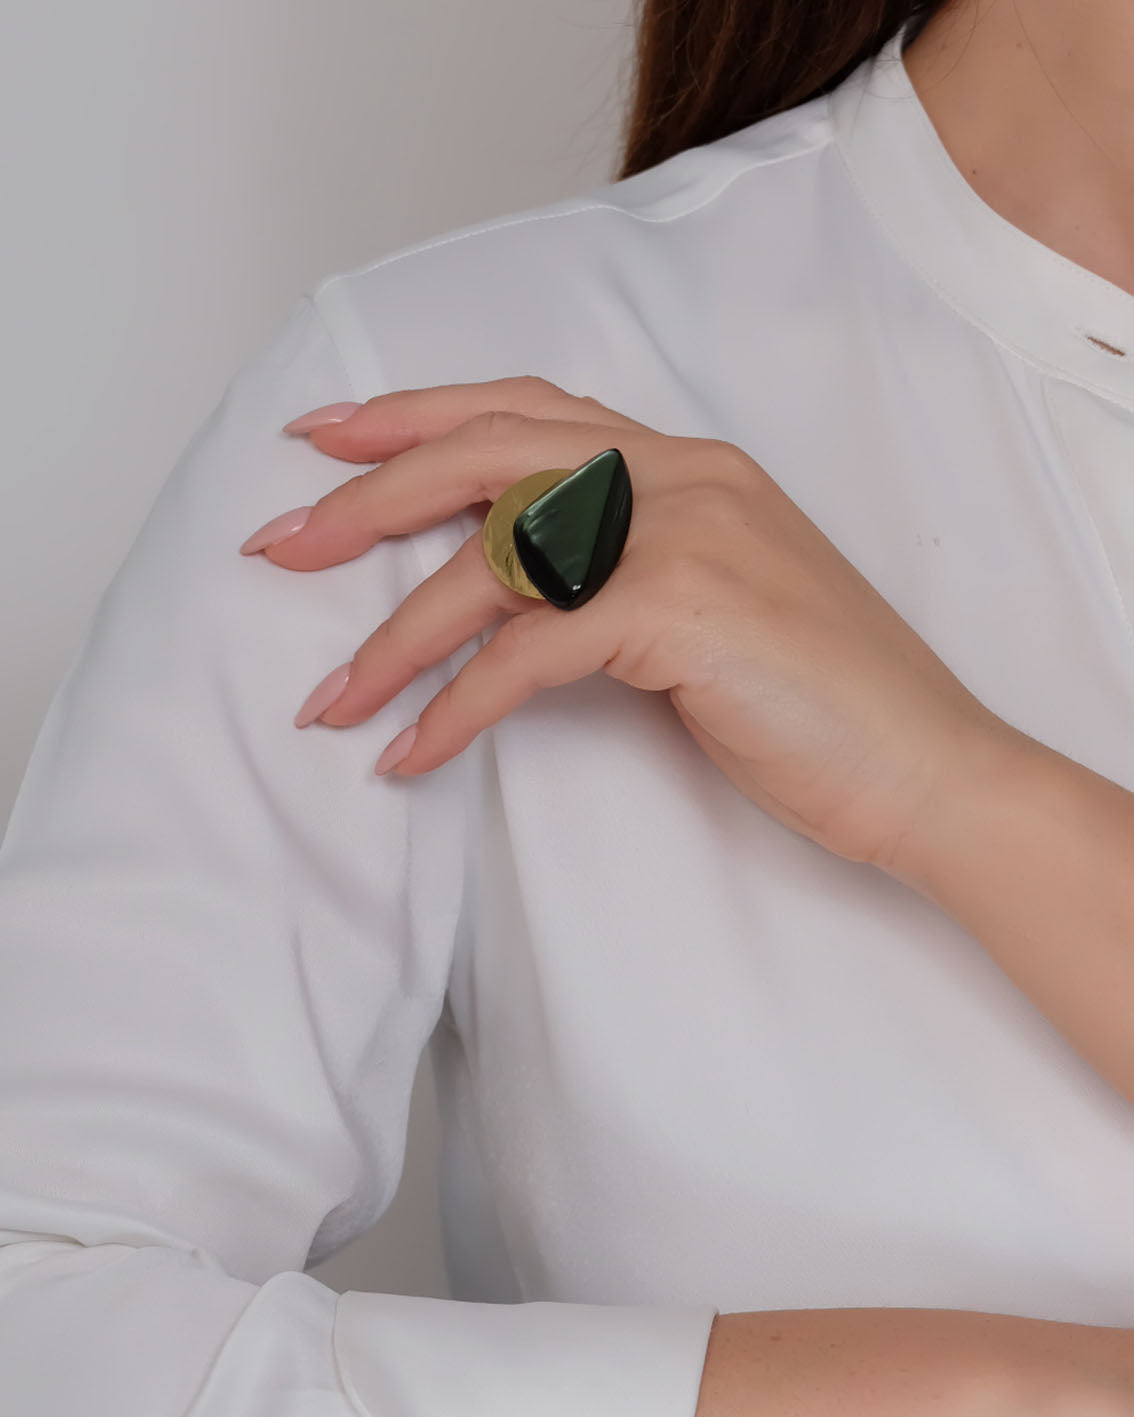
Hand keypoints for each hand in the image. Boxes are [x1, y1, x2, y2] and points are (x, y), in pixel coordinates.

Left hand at [240, 376, 1010, 868]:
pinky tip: (410, 753)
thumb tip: (500, 590)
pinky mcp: (686, 610)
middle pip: (488, 457)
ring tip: (327, 696)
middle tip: (280, 543)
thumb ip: (618, 568)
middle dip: (368, 498)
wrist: (928, 767)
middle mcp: (682, 476)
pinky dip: (456, 706)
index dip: (415, 416)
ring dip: (394, 636)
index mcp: (686, 463)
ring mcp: (687, 534)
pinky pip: (531, 652)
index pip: (524, 411)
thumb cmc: (816, 696)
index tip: (324, 438)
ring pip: (496, 560)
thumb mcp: (709, 603)